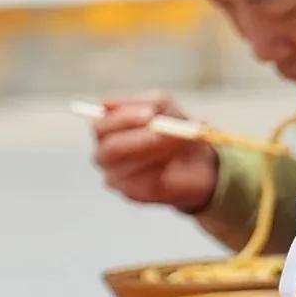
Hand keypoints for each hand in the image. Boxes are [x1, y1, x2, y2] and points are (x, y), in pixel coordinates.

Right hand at [89, 97, 221, 214]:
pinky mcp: (130, 193)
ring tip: (176, 145)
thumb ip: (151, 103)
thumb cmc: (173, 127)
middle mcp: (104, 152)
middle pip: (109, 148)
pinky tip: (172, 165)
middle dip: (138, 139)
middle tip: (163, 133)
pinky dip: (163, 171)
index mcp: (106, 128)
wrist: (195, 160)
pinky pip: (144, 183)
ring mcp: (114, 175)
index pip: (100, 123)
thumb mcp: (167, 107)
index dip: (122, 118)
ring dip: (156, 154)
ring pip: (127, 167)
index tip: (150, 114)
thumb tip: (136, 108)